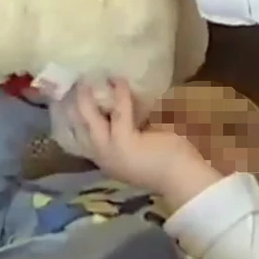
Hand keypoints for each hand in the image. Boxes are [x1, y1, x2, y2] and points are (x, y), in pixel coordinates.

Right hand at [73, 80, 222, 204]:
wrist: (183, 180)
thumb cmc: (168, 162)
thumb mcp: (141, 146)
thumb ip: (130, 131)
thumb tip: (126, 109)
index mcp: (107, 159)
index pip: (86, 136)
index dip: (80, 116)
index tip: (76, 98)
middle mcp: (103, 157)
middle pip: (81, 127)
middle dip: (76, 104)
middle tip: (75, 83)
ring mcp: (111, 151)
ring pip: (91, 119)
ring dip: (88, 97)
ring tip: (89, 78)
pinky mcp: (124, 142)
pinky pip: (119, 112)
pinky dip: (119, 94)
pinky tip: (118, 81)